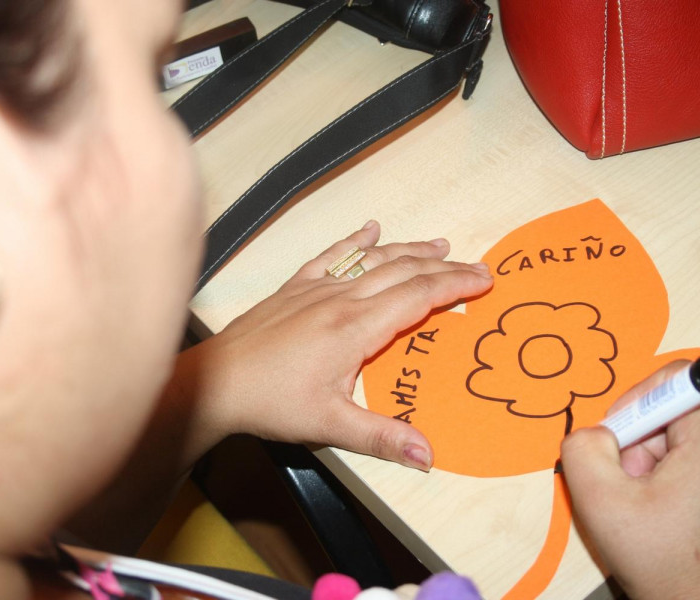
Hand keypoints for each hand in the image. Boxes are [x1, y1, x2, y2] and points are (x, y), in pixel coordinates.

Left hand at [180, 221, 492, 469]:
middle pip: (402, 272)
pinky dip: (354, 242)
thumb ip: (382, 437)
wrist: (216, 382)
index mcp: (356, 327)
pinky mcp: (294, 289)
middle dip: (443, 268)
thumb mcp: (330, 425)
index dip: (454, 286)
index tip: (484, 280)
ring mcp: (316, 290)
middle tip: (475, 266)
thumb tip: (429, 455)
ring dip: (408, 251)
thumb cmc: (271, 403)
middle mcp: (340, 299)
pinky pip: (331, 257)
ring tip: (438, 245)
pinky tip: (369, 229)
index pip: (418, 297)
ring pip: (372, 260)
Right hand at [560, 363, 699, 598]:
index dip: (635, 403)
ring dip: (656, 464)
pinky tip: (666, 518)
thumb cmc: (666, 565)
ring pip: (687, 440)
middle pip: (677, 412)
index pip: (675, 379)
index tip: (619, 441)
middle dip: (641, 442)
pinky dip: (676, 480)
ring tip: (648, 510)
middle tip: (629, 487)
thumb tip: (594, 432)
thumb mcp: (601, 503)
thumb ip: (583, 448)